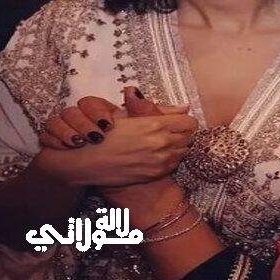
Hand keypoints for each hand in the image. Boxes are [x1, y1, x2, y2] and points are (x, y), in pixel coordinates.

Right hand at [34, 88, 196, 185]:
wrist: (88, 163)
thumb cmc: (105, 134)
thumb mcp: (128, 116)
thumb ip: (156, 109)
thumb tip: (183, 106)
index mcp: (156, 125)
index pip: (190, 122)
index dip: (183, 120)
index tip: (175, 121)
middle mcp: (162, 143)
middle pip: (190, 136)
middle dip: (182, 133)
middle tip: (169, 131)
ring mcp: (161, 160)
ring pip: (184, 150)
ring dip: (178, 146)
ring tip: (161, 143)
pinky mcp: (157, 173)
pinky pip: (175, 163)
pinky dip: (170, 158)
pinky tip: (156, 155)